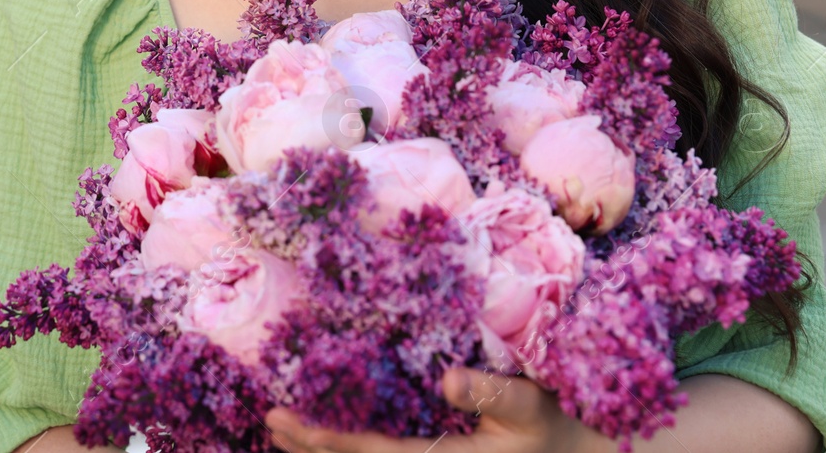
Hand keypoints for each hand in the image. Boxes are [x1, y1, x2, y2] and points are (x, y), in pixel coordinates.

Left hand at [266, 368, 599, 452]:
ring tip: (284, 431)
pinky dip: (351, 451)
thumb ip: (495, 393)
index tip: (290, 422)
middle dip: (314, 447)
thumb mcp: (532, 409)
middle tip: (272, 419)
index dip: (332, 440)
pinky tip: (325, 441)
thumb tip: (449, 379)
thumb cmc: (553, 430)